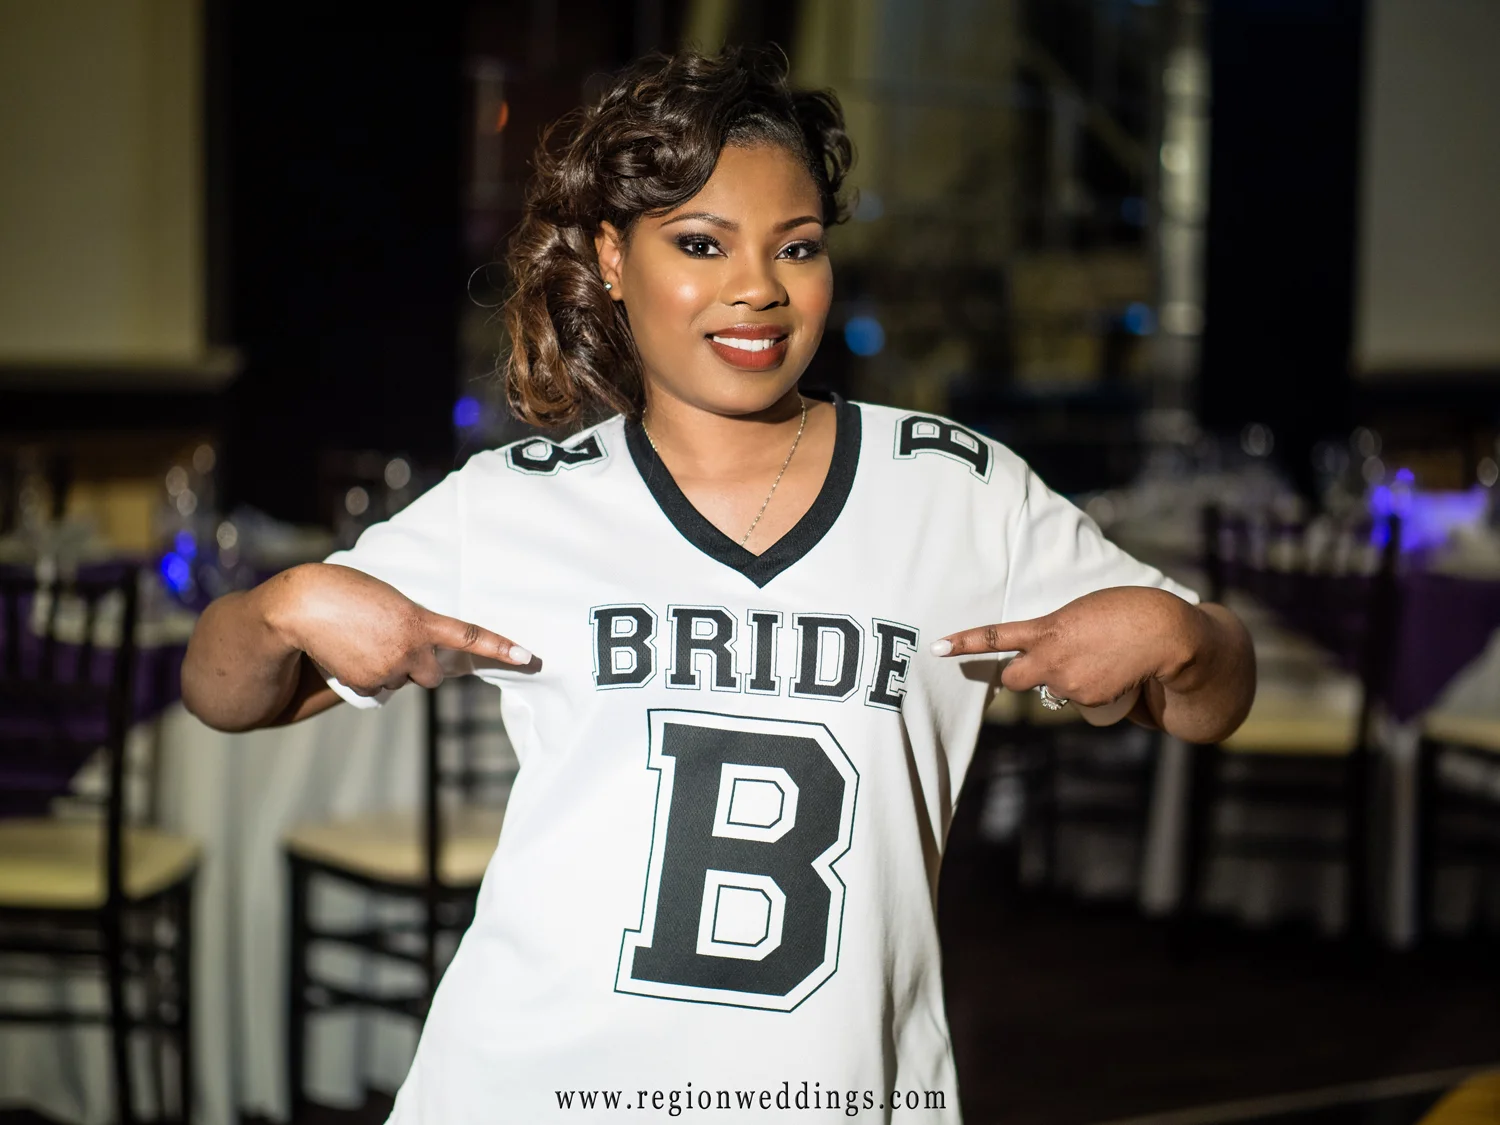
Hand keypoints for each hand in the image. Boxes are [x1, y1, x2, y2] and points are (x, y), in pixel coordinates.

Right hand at [267, 563, 532, 696]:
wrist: (303, 605)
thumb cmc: (347, 592)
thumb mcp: (389, 602)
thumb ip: (412, 625)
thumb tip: (418, 656)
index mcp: (420, 621)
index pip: (470, 635)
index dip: (501, 648)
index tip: (528, 658)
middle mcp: (411, 649)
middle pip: (432, 674)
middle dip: (420, 666)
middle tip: (391, 644)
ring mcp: (389, 669)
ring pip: (401, 682)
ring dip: (390, 670)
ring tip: (362, 643)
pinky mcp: (367, 684)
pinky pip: (376, 689)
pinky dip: (366, 678)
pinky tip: (347, 654)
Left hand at [931, 587, 1200, 707]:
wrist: (1165, 635)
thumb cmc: (1128, 611)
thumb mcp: (1082, 612)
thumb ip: (1057, 630)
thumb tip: (1047, 650)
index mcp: (1047, 629)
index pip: (995, 636)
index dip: (964, 642)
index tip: (937, 647)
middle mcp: (1051, 659)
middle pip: (1014, 679)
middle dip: (1021, 676)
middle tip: (1043, 665)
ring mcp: (1069, 683)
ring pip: (1054, 690)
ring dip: (1067, 680)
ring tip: (1100, 660)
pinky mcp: (1090, 700)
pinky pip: (1080, 698)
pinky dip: (1091, 689)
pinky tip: (1114, 672)